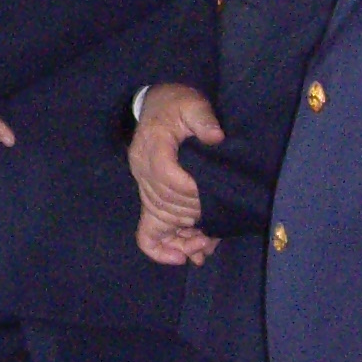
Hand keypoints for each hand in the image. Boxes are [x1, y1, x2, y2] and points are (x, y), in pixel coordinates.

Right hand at [129, 83, 223, 237]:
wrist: (157, 107)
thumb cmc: (176, 105)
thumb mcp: (192, 103)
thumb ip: (203, 118)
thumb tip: (215, 136)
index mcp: (153, 147)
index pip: (168, 178)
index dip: (191, 192)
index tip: (211, 196)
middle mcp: (143, 171)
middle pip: (166, 204)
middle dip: (193, 217)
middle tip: (218, 224)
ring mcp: (144, 187)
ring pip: (161, 220)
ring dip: (185, 235)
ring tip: (208, 244)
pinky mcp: (150, 198)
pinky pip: (146, 233)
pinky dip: (162, 249)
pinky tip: (181, 258)